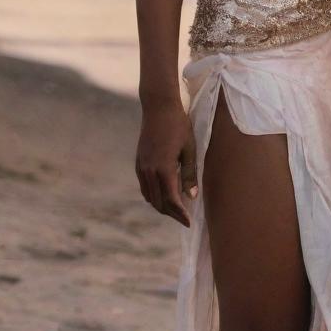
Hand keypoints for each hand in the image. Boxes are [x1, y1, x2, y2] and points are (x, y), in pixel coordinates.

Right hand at [135, 97, 198, 226]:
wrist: (158, 107)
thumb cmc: (179, 125)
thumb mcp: (190, 148)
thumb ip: (190, 173)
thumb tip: (191, 197)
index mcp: (164, 169)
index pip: (171, 200)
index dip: (180, 214)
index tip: (189, 222)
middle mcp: (149, 171)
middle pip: (159, 202)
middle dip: (171, 213)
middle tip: (184, 218)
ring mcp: (142, 167)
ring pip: (150, 196)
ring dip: (161, 205)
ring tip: (175, 209)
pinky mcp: (139, 162)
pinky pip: (144, 186)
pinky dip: (153, 195)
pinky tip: (163, 194)